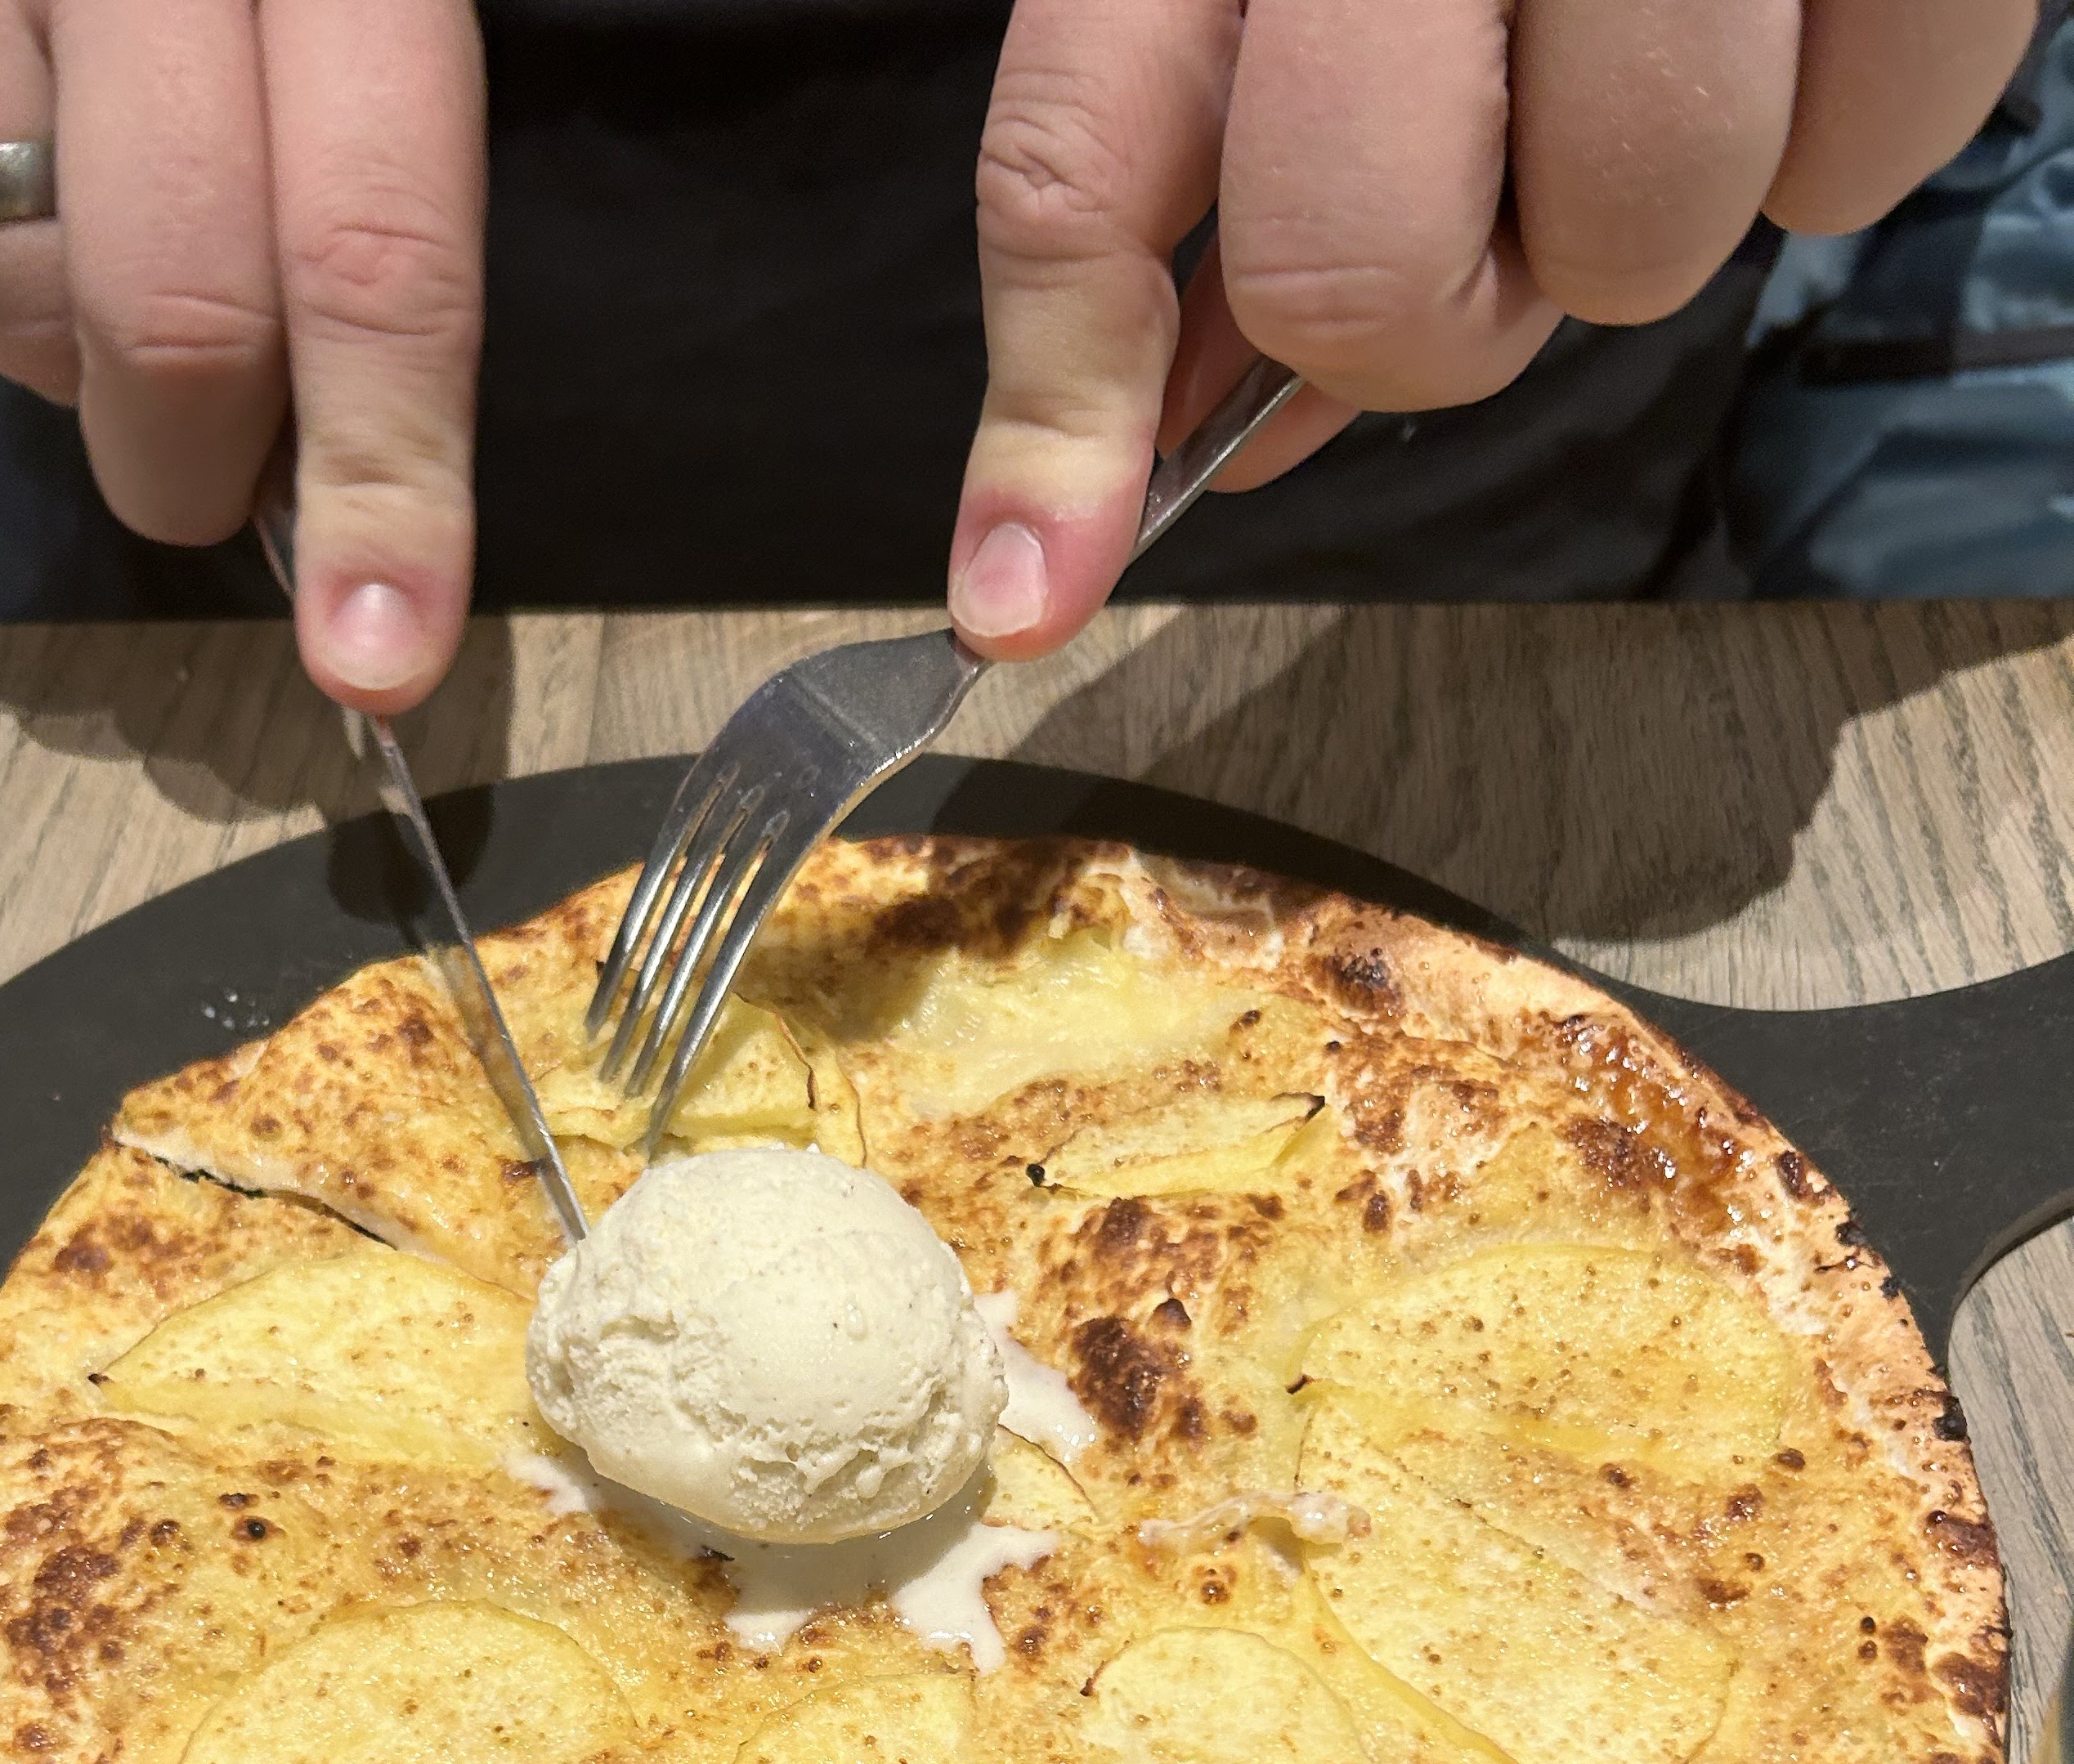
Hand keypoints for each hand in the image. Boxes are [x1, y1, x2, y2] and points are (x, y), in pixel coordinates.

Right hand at [0, 0, 482, 711]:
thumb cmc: (207, 3)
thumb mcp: (330, 66)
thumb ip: (367, 259)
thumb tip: (372, 561)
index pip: (377, 252)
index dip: (387, 478)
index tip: (378, 655)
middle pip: (178, 310)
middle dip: (191, 458)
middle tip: (192, 465)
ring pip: (11, 291)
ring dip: (55, 356)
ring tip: (69, 258)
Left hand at [949, 0, 2043, 655]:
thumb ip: (1163, 201)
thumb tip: (1071, 508)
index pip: (1083, 166)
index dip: (1059, 414)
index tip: (1022, 592)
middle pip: (1367, 278)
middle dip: (1422, 312)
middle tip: (1480, 189)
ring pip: (1635, 248)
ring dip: (1631, 218)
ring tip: (1637, 50)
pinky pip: (1856, 164)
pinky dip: (1827, 135)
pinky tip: (1779, 20)